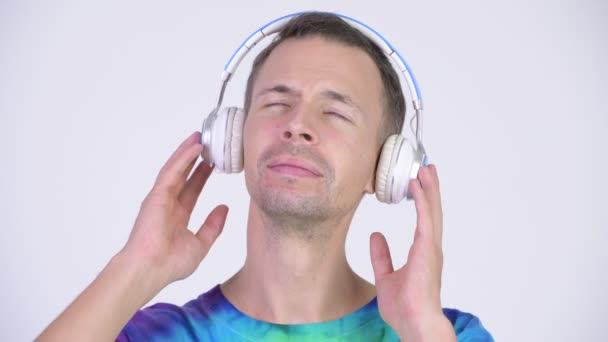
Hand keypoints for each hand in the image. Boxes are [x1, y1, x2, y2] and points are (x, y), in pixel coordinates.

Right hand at [122, 131, 228, 287]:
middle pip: (183, 175)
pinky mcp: (156, 195)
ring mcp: (160, 199)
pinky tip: (194, 147)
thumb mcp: (200, 244)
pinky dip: (183, 158)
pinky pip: (171, 172)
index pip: (192, 190)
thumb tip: (224, 208)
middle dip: (194, 159)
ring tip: (199, 137)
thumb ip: (213, 226)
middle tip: (207, 144)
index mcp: (176, 216)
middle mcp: (167, 205)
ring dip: (187, 152)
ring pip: (176, 169)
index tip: (212, 163)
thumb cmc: (169, 264)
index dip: (201, 176)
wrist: (150, 270)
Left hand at [370, 165, 455, 340]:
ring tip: (426, 169)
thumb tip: (375, 236)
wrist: (413, 322)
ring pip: (432, 211)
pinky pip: (425, 219)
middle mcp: (430, 247)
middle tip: (427, 168)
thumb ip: (381, 256)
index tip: (419, 183)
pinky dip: (423, 200)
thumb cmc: (404, 307)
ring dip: (429, 189)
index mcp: (422, 253)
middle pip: (432, 211)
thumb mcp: (385, 276)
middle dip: (430, 188)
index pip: (424, 220)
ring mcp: (431, 248)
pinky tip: (418, 185)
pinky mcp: (427, 249)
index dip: (422, 201)